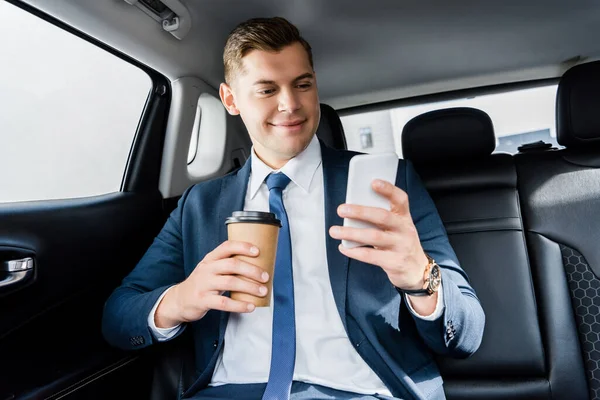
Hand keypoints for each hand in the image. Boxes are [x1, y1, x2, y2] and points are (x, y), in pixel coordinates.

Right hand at [154, 241, 269, 327]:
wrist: (179, 300)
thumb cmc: (202, 283)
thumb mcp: (210, 269)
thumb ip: (227, 265)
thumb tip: (256, 266)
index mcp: (210, 259)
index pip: (226, 247)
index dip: (243, 247)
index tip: (258, 251)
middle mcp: (207, 269)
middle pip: (232, 265)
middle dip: (252, 270)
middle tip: (265, 277)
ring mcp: (204, 285)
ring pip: (230, 282)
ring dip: (250, 287)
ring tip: (262, 291)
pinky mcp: (203, 300)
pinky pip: (224, 303)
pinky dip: (240, 305)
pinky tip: (250, 306)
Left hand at [329, 179, 428, 290]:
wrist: (417, 271)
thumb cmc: (400, 243)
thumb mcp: (397, 228)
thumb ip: (381, 218)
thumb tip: (353, 210)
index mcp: (404, 217)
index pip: (400, 199)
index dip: (388, 190)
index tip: (373, 182)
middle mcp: (405, 230)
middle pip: (382, 217)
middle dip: (360, 212)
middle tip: (341, 209)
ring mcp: (401, 246)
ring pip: (374, 236)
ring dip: (351, 233)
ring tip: (334, 231)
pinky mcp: (394, 262)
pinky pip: (371, 256)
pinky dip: (354, 252)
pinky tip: (343, 247)